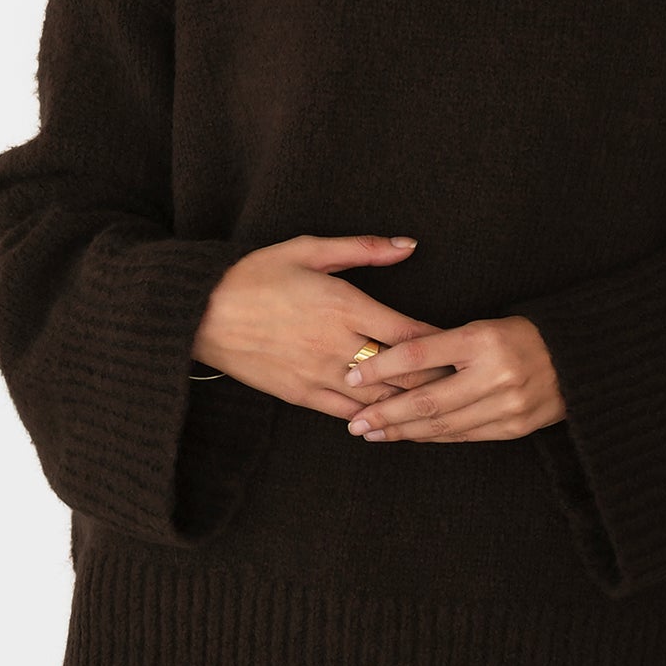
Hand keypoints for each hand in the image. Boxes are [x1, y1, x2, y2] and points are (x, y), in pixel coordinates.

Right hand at [192, 232, 455, 417]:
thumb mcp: (308, 249)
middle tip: (467, 386)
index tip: (466, 348)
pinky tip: (392, 420)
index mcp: (344, 306)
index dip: (442, 343)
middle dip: (437, 381)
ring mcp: (318, 374)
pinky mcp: (299, 394)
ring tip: (440, 408)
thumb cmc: (254, 274)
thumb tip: (409, 245)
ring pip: (379, 398)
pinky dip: (373, 417)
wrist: (198, 312)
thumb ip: (364, 248)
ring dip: (410, 405)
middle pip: (402, 373)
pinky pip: (346, 411)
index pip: (409, 333)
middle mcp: (337, 345)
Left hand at [337, 315, 566, 442]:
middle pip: (427, 398)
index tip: (351, 376)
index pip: (419, 354)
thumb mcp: (482, 327)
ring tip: (372, 432)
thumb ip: (442, 346)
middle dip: (385, 413)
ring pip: (442, 424)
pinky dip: (432, 437)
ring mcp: (508, 404)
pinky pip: (464, 436)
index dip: (382, 367)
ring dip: (402, 431)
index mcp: (483, 339)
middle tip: (353, 422)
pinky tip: (407, 436)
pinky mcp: (515, 427)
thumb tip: (390, 366)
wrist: (577, 360)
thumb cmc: (519, 336)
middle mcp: (496, 373)